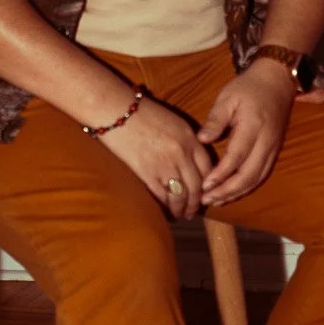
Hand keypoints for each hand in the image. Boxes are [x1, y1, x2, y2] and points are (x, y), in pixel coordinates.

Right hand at [100, 97, 214, 217]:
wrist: (115, 110)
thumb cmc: (142, 114)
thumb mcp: (173, 123)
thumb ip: (186, 141)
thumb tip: (192, 162)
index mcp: (190, 138)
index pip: (208, 167)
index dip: (208, 185)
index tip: (205, 193)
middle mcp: (181, 153)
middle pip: (196, 186)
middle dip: (196, 202)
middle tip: (192, 211)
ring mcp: (164, 164)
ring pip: (180, 195)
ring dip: (181, 209)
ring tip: (179, 215)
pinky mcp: (146, 172)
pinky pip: (161, 196)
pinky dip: (164, 207)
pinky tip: (164, 212)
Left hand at [197, 62, 296, 206]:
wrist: (277, 81)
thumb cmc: (248, 87)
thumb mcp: (227, 97)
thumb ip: (215, 119)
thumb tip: (201, 140)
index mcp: (253, 127)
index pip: (236, 157)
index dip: (221, 174)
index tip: (204, 185)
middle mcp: (266, 142)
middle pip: (248, 175)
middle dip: (227, 191)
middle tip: (206, 199)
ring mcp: (272, 148)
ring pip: (256, 179)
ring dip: (236, 193)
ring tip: (215, 201)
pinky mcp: (274, 151)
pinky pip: (262, 175)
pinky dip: (246, 188)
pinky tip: (231, 193)